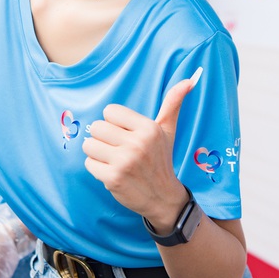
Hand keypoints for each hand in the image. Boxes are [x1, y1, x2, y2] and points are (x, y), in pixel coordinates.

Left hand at [82, 69, 201, 228]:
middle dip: (104, 139)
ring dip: (98, 154)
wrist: (163, 198)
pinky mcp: (113, 178)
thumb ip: (173, 103)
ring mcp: (124, 162)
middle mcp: (137, 143)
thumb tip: (190, 79)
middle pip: (97, 127)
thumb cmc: (161, 159)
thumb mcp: (167, 131)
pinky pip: (88, 164)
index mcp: (148, 128)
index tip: (126, 135)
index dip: (114, 123)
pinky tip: (112, 173)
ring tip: (114, 161)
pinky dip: (97, 169)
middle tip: (118, 149)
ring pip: (89, 145)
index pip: (109, 111)